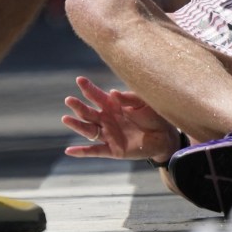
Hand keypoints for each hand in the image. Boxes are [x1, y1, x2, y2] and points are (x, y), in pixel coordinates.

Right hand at [62, 76, 182, 161]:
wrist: (165, 136)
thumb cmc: (154, 115)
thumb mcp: (143, 103)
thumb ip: (128, 98)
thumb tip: (112, 92)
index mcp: (113, 105)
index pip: (97, 96)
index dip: (88, 88)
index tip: (79, 80)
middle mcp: (107, 119)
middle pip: (89, 113)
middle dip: (79, 106)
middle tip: (69, 100)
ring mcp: (109, 135)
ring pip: (88, 130)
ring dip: (77, 125)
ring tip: (66, 119)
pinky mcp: (113, 150)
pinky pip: (94, 151)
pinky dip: (82, 152)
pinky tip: (69, 151)